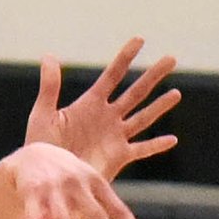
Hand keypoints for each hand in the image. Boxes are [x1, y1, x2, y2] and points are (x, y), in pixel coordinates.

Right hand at [0, 142, 147, 218]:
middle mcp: (77, 184)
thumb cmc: (67, 180)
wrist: (32, 155)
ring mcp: (54, 188)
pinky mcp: (32, 192)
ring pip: (62, 218)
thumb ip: (100, 215)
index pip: (117, 208)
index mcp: (95, 182)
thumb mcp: (88, 188)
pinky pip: (32, 217)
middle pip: (96, 215)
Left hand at [27, 40, 179, 182]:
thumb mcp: (44, 114)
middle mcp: (107, 117)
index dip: (126, 57)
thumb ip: (50, 86)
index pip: (113, 75)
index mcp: (91, 103)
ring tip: (177, 93)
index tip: (140, 39)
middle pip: (136, 92)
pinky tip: (172, 139)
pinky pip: (142, 149)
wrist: (49, 179)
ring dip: (160, 106)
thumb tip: (49, 55)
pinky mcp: (119, 157)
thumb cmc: (41, 148)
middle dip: (153, 75)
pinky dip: (157, 145)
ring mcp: (115, 137)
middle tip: (172, 58)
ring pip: (143, 118)